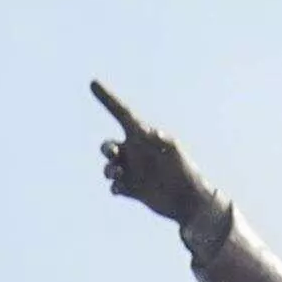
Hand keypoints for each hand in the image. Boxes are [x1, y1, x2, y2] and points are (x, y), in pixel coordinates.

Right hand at [90, 80, 215, 226]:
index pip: (122, 113)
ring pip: (109, 167)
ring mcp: (131, 171)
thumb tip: (154, 133)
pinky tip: (121, 189)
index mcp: (142, 136)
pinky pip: (114, 186)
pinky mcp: (131, 189)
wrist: (187, 199)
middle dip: (106, 148)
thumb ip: (164, 141)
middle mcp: (134, 152)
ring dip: (108, 170)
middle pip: (109, 145)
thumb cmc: (185, 170)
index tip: (93, 83)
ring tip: (116, 175)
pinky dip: (114, 186)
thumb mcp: (176, 151)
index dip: (108, 99)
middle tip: (114, 153)